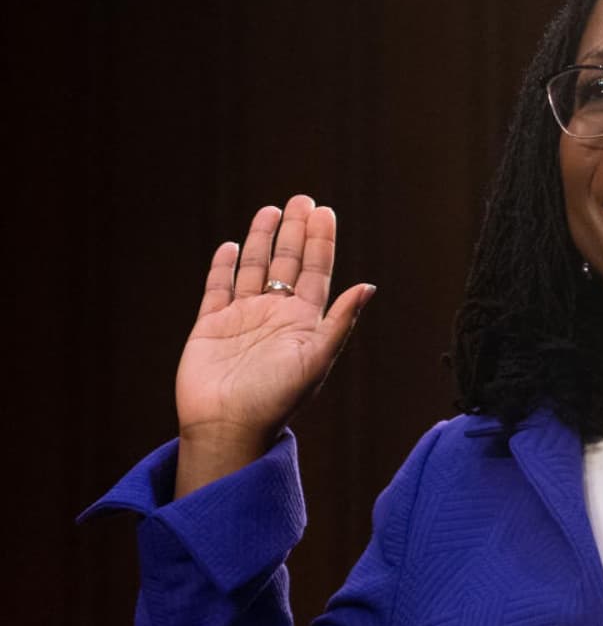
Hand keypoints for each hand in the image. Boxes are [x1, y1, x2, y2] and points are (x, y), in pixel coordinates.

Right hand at [174, 195, 374, 496]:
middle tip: (301, 199)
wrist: (228, 427)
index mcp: (303, 322)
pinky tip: (232, 246)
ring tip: (270, 211)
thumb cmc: (278, 399)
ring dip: (262, 240)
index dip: (320, 241)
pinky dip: (224, 267)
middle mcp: (274, 315)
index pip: (315, 271)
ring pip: (253, 269)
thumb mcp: (317, 358)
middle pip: (286, 263)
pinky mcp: (210, 326)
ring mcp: (242, 318)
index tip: (324, 211)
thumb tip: (368, 286)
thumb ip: (340, 321)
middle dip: (294, 232)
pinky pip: (217, 289)